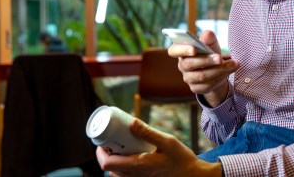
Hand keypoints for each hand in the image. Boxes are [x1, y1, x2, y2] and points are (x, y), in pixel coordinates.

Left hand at [96, 118, 221, 176]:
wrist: (192, 176)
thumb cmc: (181, 160)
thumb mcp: (167, 141)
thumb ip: (148, 132)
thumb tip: (131, 122)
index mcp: (138, 166)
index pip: (107, 164)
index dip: (100, 152)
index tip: (103, 141)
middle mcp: (136, 176)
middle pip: (109, 169)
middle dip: (106, 154)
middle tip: (112, 140)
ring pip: (117, 174)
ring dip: (115, 161)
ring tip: (121, 146)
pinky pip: (127, 176)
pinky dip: (123, 167)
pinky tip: (132, 155)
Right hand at [168, 30, 238, 106]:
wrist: (216, 70)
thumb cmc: (209, 53)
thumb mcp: (210, 44)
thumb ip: (208, 38)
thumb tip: (208, 34)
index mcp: (181, 51)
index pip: (174, 50)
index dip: (182, 50)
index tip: (194, 49)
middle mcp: (182, 65)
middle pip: (190, 64)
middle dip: (207, 60)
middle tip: (219, 58)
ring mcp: (188, 78)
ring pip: (202, 76)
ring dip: (219, 70)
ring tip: (233, 63)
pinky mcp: (196, 88)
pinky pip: (208, 84)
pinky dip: (221, 77)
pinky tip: (230, 70)